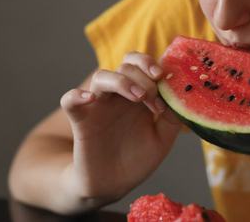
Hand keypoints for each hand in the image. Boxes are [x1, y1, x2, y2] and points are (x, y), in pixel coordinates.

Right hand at [59, 52, 181, 205]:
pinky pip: (69, 100)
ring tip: (139, 97)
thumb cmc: (138, 158)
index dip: (152, 64)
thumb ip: (172, 116)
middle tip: (154, 99)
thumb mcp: (162, 138)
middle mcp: (118, 95)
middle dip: (143, 77)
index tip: (163, 76)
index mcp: (138, 94)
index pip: (141, 64)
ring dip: (122, 81)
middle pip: (125, 66)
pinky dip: (76, 95)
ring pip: (102, 76)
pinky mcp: (81, 121)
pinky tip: (89, 98)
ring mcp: (98, 106)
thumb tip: (180, 95)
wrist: (114, 185)